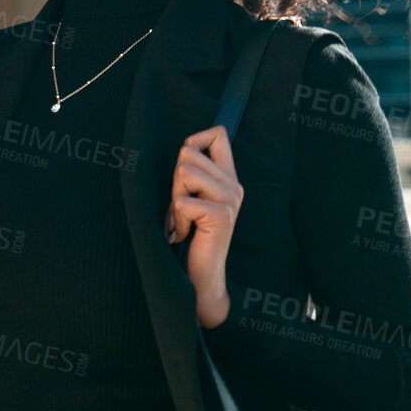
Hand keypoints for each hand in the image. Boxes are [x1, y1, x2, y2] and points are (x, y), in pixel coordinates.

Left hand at [166, 124, 240, 327]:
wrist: (203, 275)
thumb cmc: (193, 235)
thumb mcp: (195, 198)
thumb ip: (196, 173)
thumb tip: (186, 148)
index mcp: (229, 178)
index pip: (218, 135)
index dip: (194, 141)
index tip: (186, 169)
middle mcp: (234, 186)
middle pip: (188, 154)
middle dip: (175, 181)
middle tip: (183, 207)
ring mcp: (231, 200)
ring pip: (184, 173)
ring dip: (175, 198)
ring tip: (185, 218)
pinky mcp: (222, 215)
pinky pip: (182, 201)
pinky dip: (177, 219)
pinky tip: (188, 234)